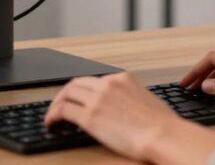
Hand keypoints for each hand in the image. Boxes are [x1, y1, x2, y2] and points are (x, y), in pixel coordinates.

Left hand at [44, 72, 214, 162]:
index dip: (82, 90)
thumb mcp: (147, 101)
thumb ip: (132, 98)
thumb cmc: (163, 125)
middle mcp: (108, 84)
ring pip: (66, 94)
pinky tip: (51, 124)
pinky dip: (52, 116)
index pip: (94, 80)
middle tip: (59, 105)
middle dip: (65, 94)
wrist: (163, 135)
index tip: (77, 98)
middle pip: (76, 83)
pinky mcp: (89, 116)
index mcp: (123, 79)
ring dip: (56, 104)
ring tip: (52, 116)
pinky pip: (62, 111)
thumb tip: (125, 107)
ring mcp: (97, 99)